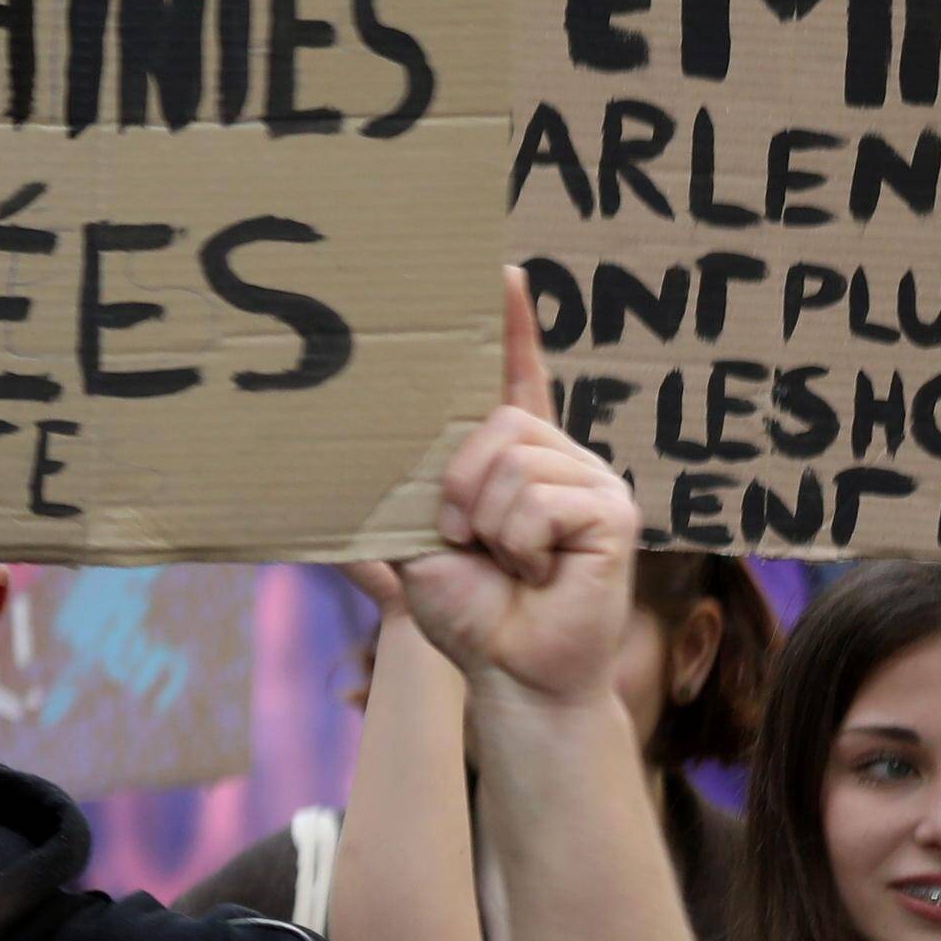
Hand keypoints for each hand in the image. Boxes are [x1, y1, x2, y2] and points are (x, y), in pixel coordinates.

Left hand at [383, 271, 636, 725]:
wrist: (509, 671)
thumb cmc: (468, 610)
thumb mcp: (415, 540)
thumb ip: (398, 496)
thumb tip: (325, 477)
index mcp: (517, 461)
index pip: (515, 379)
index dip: (509, 326)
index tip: (499, 269)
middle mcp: (561, 460)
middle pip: (494, 423)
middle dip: (458, 485)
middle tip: (467, 540)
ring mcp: (594, 482)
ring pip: (512, 460)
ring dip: (487, 522)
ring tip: (507, 563)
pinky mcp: (615, 512)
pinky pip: (539, 498)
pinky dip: (518, 542)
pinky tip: (540, 572)